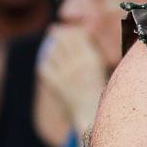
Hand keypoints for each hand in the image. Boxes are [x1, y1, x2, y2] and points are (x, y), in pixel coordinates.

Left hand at [36, 24, 107, 142]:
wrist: (92, 117)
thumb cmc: (101, 93)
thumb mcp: (102, 70)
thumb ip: (91, 54)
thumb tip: (80, 36)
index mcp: (92, 59)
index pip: (78, 35)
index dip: (72, 30)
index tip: (70, 30)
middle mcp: (78, 64)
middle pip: (63, 40)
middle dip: (58, 34)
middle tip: (55, 31)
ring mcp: (65, 74)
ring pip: (52, 51)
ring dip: (51, 46)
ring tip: (52, 44)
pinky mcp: (55, 84)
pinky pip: (44, 67)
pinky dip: (45, 62)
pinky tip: (48, 62)